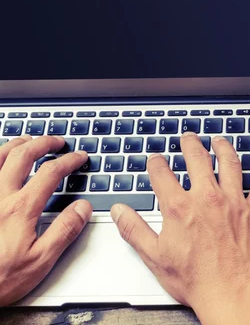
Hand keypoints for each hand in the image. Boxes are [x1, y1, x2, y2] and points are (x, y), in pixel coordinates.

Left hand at [0, 136, 90, 305]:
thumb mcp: (40, 261)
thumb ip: (65, 231)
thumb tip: (83, 208)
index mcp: (20, 208)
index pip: (51, 172)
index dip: (69, 160)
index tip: (79, 157)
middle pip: (23, 155)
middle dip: (43, 143)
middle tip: (56, 141)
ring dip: (15, 144)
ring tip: (27, 140)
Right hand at [110, 133, 249, 323]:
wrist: (232, 294)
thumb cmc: (196, 280)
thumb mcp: (155, 257)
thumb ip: (134, 230)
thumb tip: (120, 210)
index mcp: (180, 208)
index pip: (162, 174)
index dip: (156, 163)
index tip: (156, 159)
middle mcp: (208, 198)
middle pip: (198, 159)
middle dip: (190, 144)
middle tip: (188, 137)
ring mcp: (234, 202)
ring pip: (230, 164)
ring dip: (223, 149)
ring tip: (219, 141)